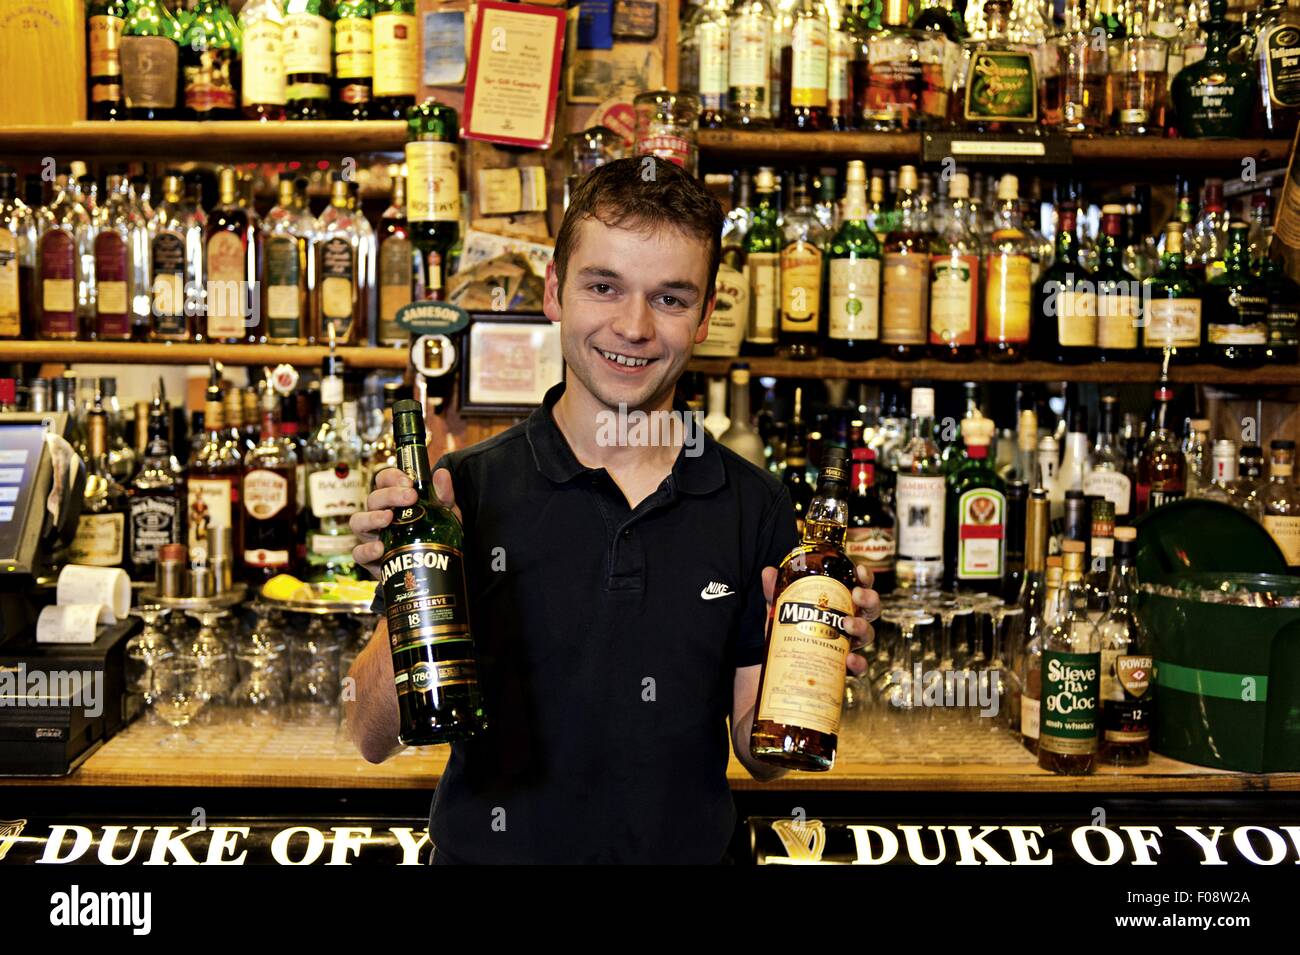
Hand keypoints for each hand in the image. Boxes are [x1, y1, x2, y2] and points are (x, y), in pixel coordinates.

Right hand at [351, 466, 459, 578]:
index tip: (409, 482)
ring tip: (388, 518)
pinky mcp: (369, 558)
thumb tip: (442, 474)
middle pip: (373, 498)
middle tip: (410, 497)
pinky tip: (380, 548)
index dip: (392, 477)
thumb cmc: (434, 534)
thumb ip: (443, 495)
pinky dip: (367, 550)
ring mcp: (371, 536)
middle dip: (390, 495)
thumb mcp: (444, 514)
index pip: (383, 480)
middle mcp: (378, 514)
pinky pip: (358, 552)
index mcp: (393, 501)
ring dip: (371, 517)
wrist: (432, 566)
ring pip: (358, 521)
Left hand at [761, 563, 879, 676]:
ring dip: (862, 627)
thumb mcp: (782, 608)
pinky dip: (858, 664)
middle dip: (869, 599)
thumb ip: (776, 591)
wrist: (781, 661)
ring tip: (847, 624)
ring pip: (868, 634)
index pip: (860, 586)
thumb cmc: (791, 628)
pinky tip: (849, 659)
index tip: (860, 570)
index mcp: (841, 603)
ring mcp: (849, 644)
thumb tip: (768, 572)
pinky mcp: (844, 667)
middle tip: (856, 595)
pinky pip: (860, 667)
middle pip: (871, 609)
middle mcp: (850, 622)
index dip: (866, 577)